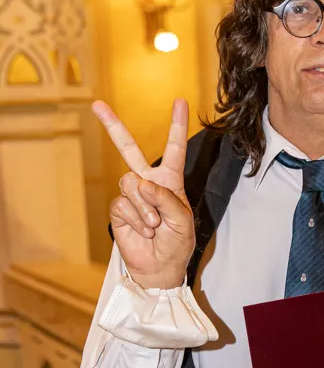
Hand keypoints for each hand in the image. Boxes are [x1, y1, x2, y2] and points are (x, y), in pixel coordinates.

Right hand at [94, 98, 194, 289]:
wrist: (160, 267)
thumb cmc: (177, 243)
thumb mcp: (183, 220)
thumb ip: (166, 199)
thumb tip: (142, 182)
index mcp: (169, 181)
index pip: (174, 148)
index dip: (176, 125)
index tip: (179, 101)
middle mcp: (148, 182)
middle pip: (128, 149)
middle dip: (113, 127)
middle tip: (97, 105)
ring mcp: (131, 195)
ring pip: (129, 183)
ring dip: (145, 207)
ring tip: (154, 226)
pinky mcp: (119, 210)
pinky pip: (123, 204)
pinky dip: (136, 219)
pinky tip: (144, 231)